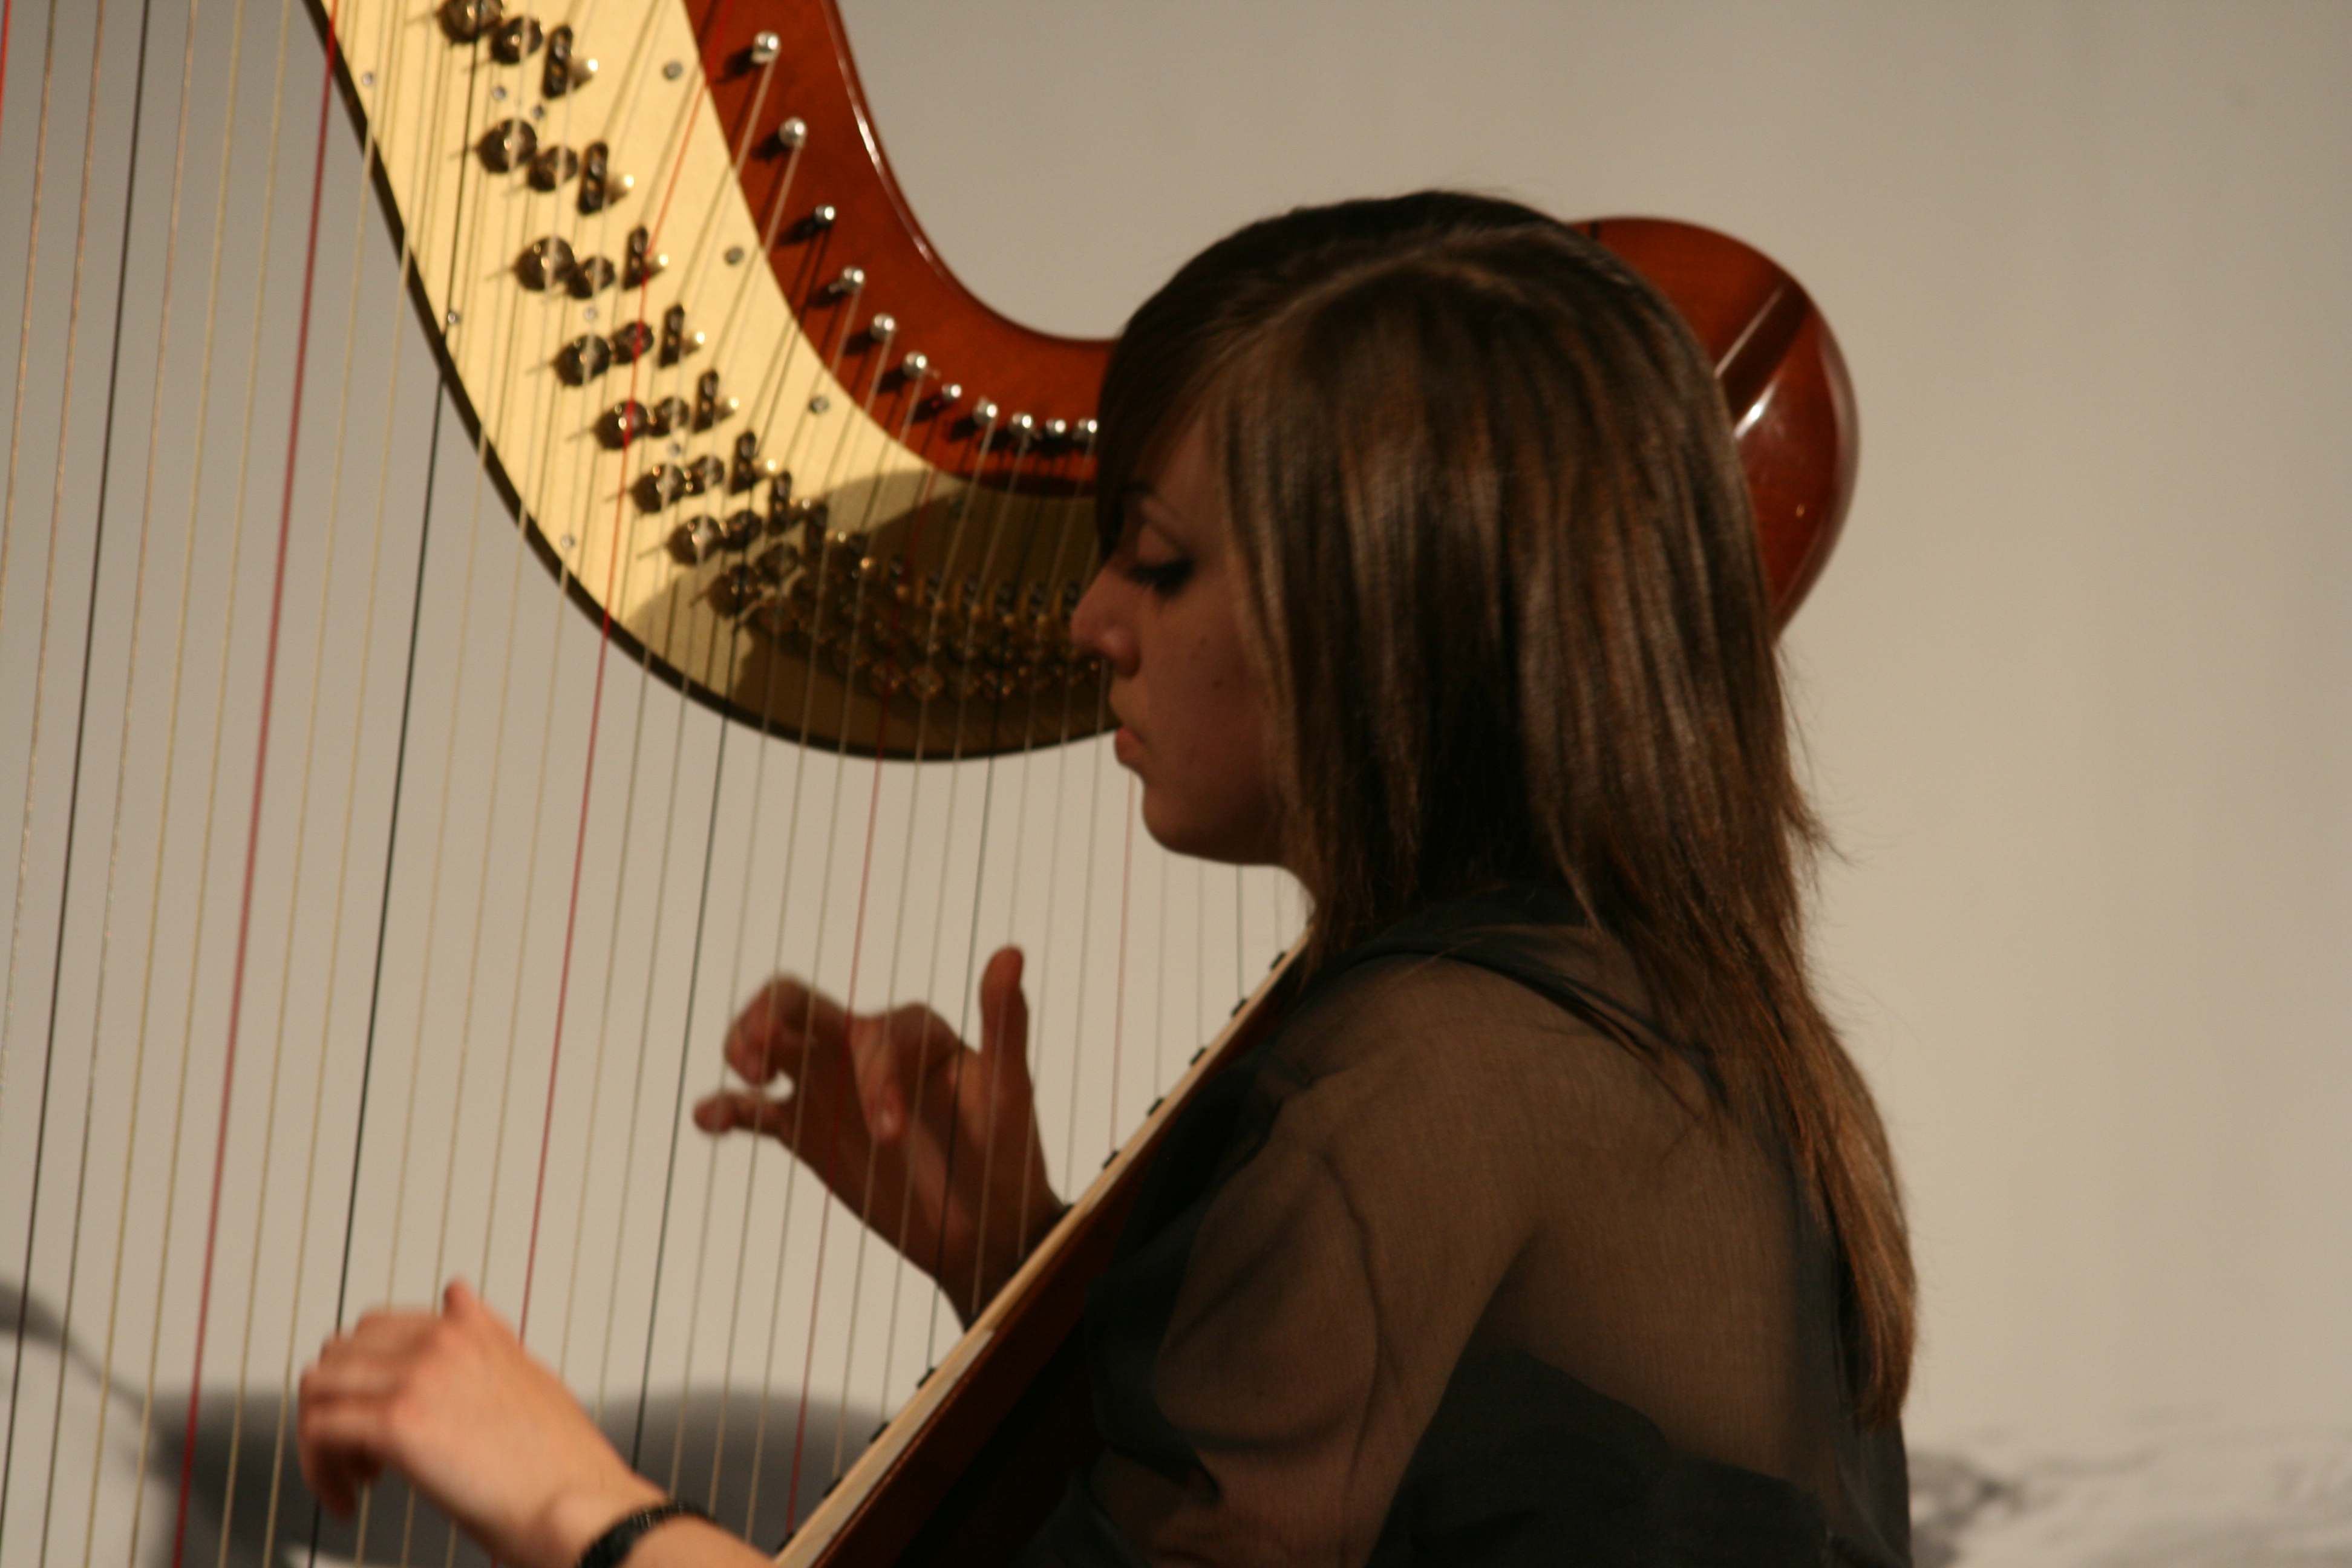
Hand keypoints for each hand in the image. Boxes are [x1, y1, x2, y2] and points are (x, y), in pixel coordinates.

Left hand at [297, 1280, 663, 1567]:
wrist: (575, 1504)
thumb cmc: (560, 1464)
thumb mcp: (530, 1377)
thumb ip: (489, 1338)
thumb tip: (459, 1300)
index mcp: (473, 1330)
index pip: (381, 1327)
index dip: (367, 1376)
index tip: (374, 1413)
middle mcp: (442, 1341)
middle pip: (340, 1352)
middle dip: (338, 1404)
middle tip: (360, 1452)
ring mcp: (417, 1375)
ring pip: (319, 1387)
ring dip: (322, 1437)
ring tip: (353, 1476)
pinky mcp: (397, 1420)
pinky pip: (319, 1431)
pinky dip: (318, 1471)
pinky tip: (347, 1498)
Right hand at [693, 946, 1061, 1319]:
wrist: (987, 1230)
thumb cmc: (1006, 1154)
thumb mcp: (1010, 1092)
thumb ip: (1005, 1024)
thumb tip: (1013, 951)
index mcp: (913, 1031)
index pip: (878, 1033)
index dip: (878, 1077)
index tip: (891, 1133)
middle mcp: (864, 1047)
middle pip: (796, 1001)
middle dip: (768, 1014)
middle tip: (759, 1054)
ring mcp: (828, 1086)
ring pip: (766, 1043)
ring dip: (741, 1044)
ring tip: (745, 1074)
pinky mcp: (804, 1131)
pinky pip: (754, 1111)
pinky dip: (725, 1109)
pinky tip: (707, 1117)